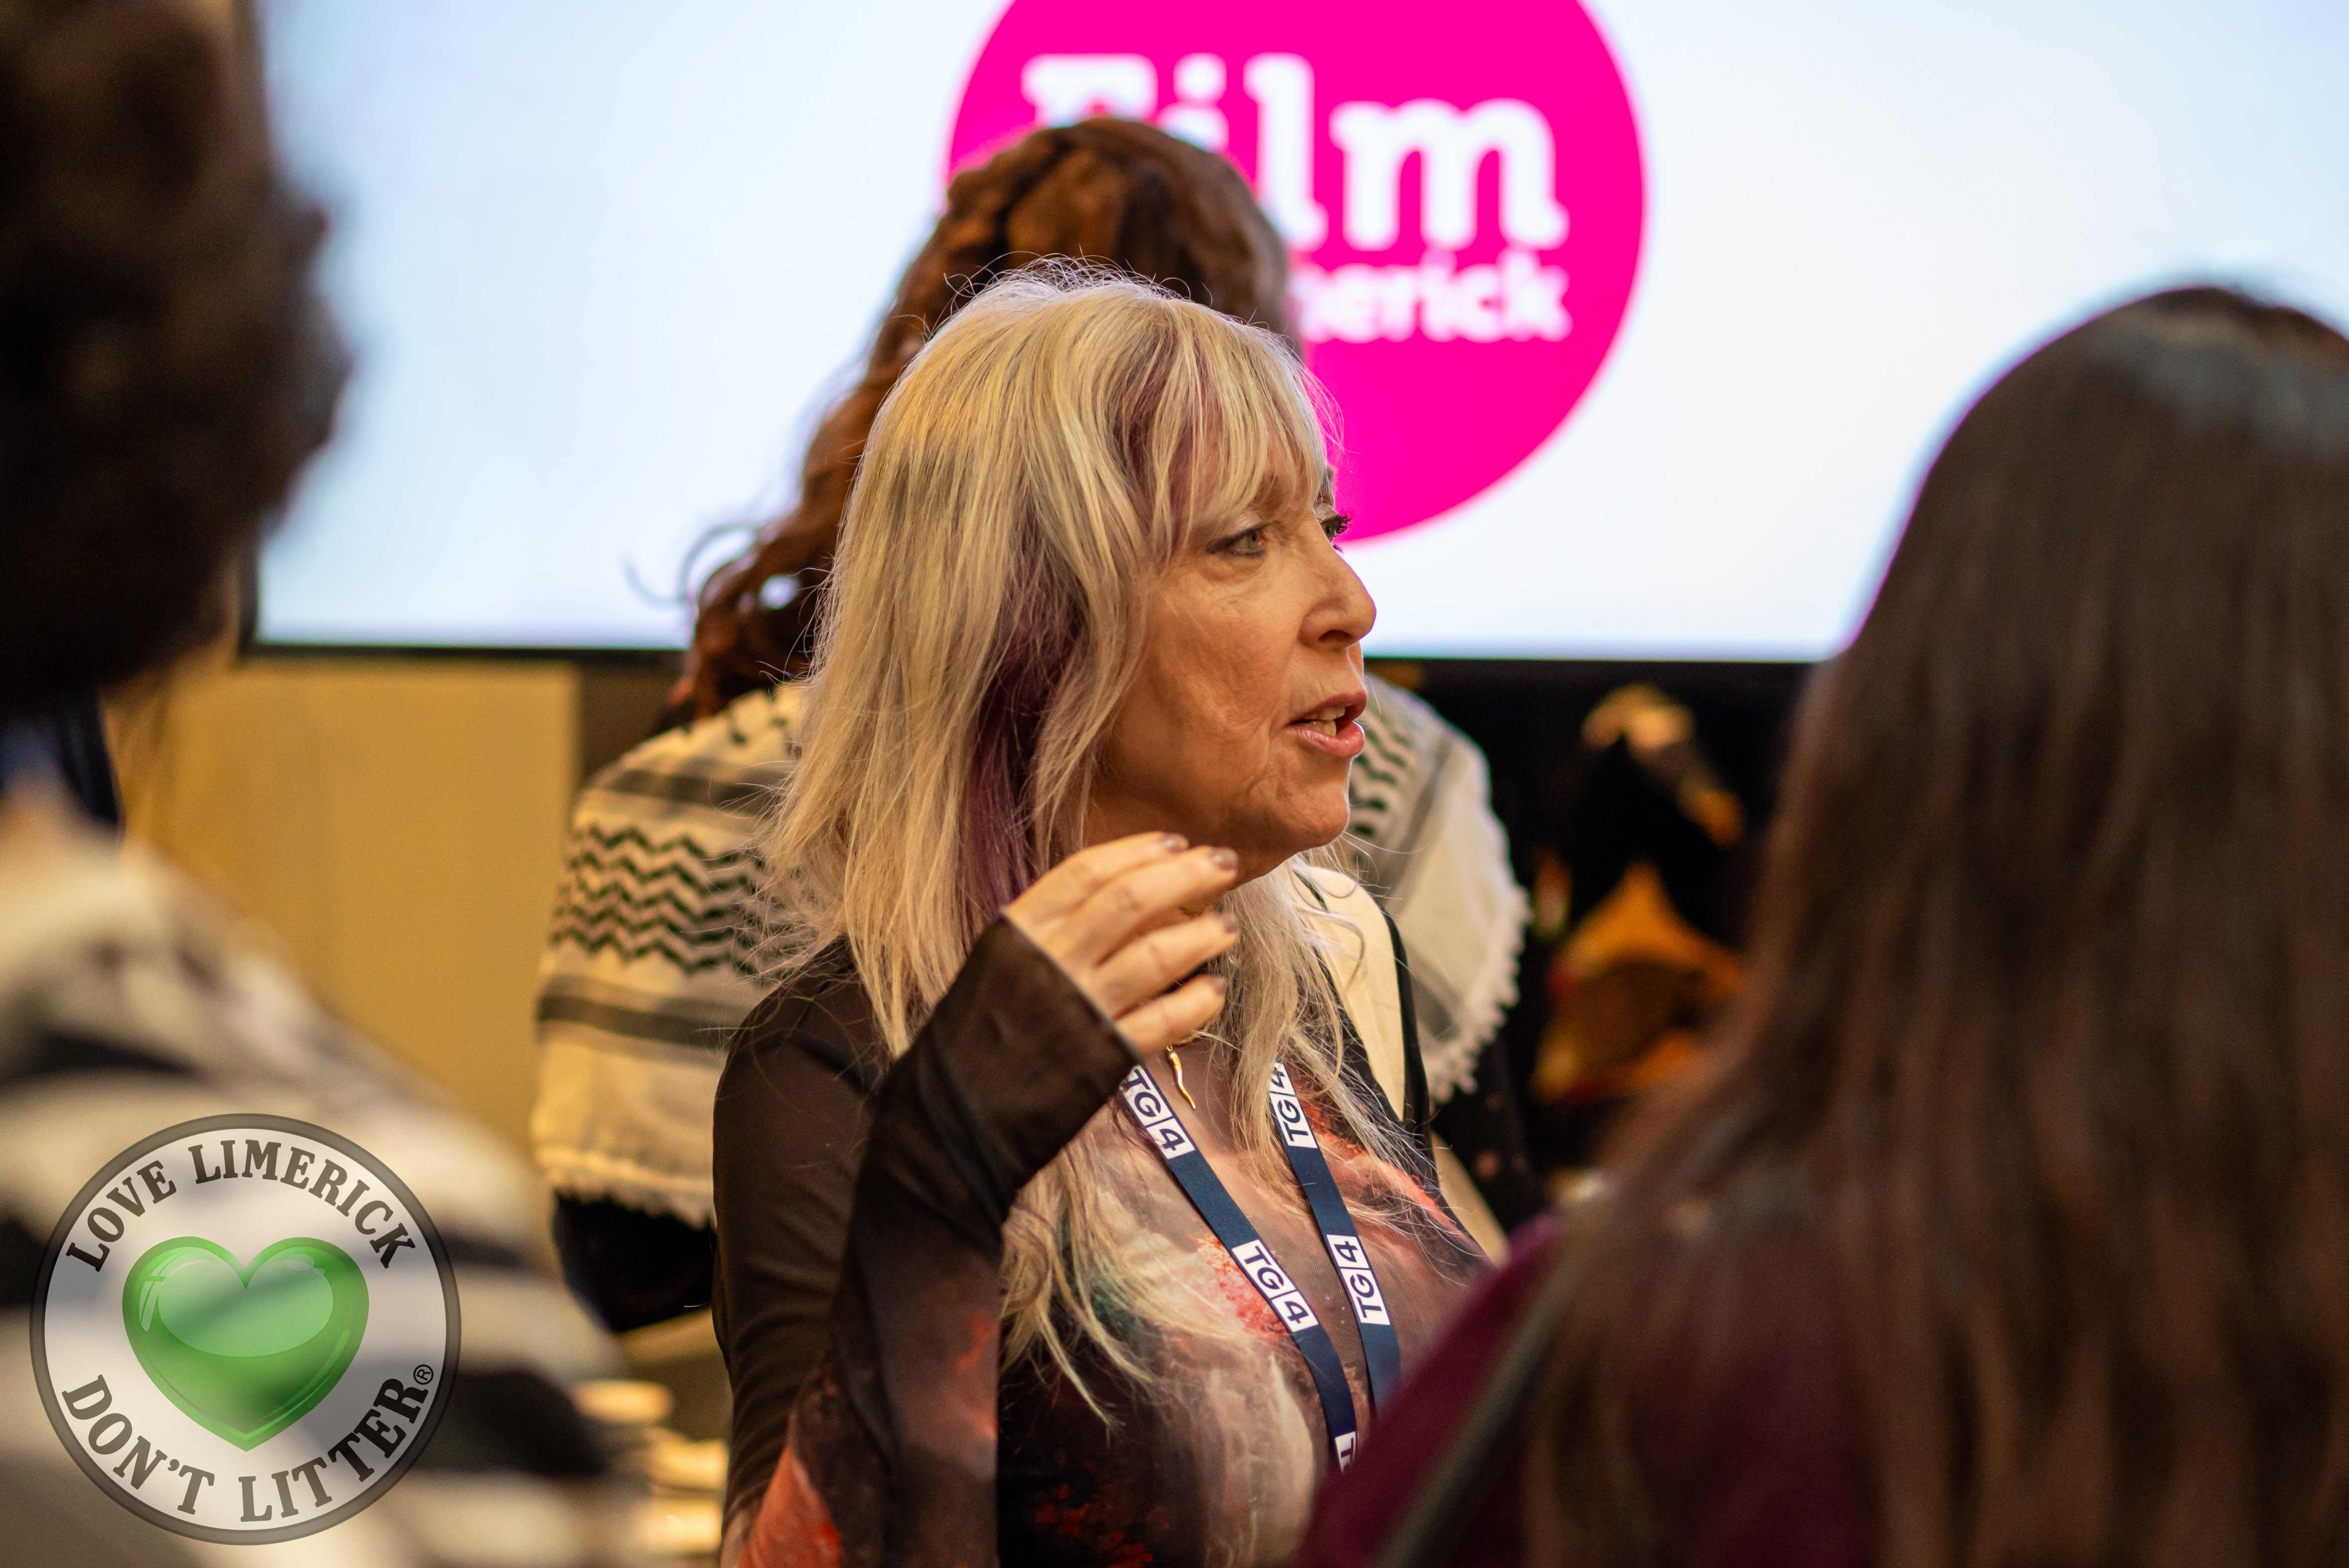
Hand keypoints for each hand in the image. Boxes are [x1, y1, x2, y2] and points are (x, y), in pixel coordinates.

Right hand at [1004, 832, 1238, 1053]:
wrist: (956, 1112)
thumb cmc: (981, 1031)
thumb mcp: (1000, 962)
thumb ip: (1050, 931)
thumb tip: (1118, 896)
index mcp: (1021, 931)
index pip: (1086, 872)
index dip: (1137, 851)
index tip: (1175, 842)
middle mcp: (1052, 962)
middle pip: (1131, 901)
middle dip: (1186, 876)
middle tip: (1224, 863)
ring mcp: (1080, 1009)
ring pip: (1156, 955)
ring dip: (1202, 935)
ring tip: (1227, 927)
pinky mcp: (1104, 1057)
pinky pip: (1164, 1021)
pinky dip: (1196, 1003)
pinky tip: (1214, 990)